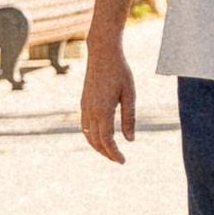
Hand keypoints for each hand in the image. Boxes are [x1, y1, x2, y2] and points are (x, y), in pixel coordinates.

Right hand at [79, 36, 135, 165]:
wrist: (102, 53)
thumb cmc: (120, 71)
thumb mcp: (130, 94)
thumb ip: (129, 118)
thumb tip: (130, 140)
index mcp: (103, 110)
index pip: (107, 140)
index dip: (114, 153)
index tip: (123, 161)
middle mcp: (90, 111)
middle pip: (96, 142)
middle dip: (107, 153)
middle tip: (119, 160)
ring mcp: (84, 107)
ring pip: (88, 136)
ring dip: (98, 147)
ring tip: (111, 152)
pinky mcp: (83, 103)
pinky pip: (85, 127)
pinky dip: (92, 137)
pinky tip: (101, 137)